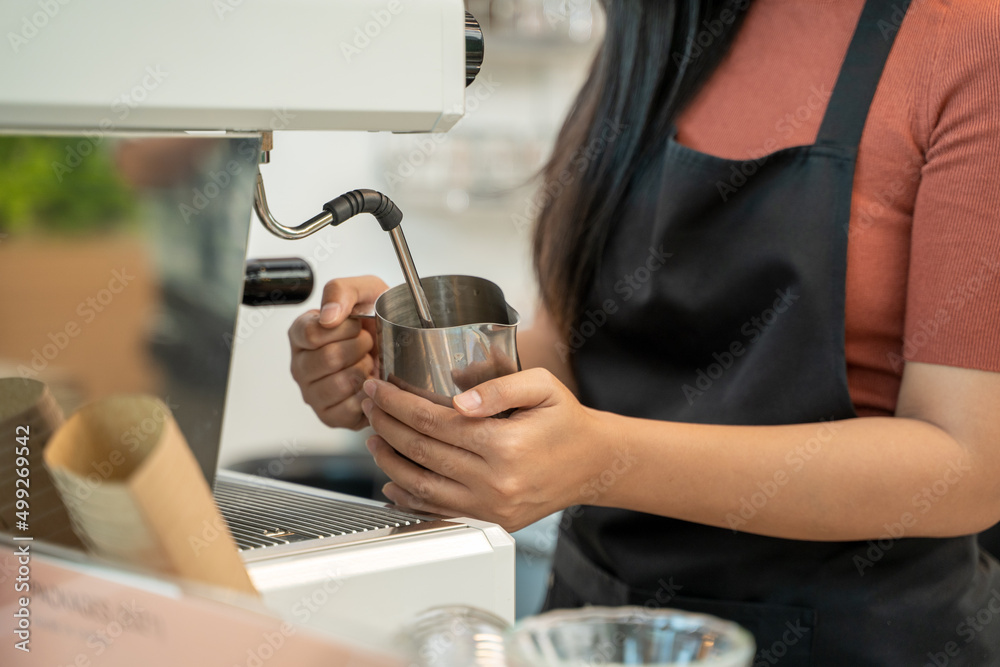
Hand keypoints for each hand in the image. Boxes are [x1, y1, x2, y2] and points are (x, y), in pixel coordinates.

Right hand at [289, 275, 387, 429]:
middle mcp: (300, 365)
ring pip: (339, 384)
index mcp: (301, 333)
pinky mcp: (329, 416)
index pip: (311, 333)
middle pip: (328, 359)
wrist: (399, 349)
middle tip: (368, 343)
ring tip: (368, 362)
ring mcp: (312, 393)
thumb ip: (341, 291)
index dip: (343, 329)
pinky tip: (370, 383)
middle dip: (359, 348)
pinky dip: (367, 395)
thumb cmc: (378, 320)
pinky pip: (347, 408)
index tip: (357, 324)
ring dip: (364, 370)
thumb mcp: (365, 291)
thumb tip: (328, 317)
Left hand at [360, 368, 623, 531]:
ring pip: (421, 485)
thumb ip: (499, 387)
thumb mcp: (542, 387)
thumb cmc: (566, 421)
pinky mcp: (491, 522)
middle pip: (421, 451)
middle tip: (370, 406)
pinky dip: (408, 497)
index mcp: (504, 444)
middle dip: (386, 425)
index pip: (433, 421)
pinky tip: (392, 480)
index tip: (379, 389)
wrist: (593, 464)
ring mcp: (490, 507)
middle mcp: (494, 480)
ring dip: (389, 460)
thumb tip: (457, 401)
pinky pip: (438, 512)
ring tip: (374, 438)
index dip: (398, 404)